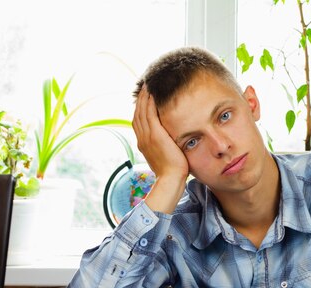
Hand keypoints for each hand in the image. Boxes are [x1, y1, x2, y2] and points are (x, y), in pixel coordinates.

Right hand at [133, 86, 188, 211]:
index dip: (140, 109)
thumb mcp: (166, 157)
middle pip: (138, 114)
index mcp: (143, 143)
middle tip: (144, 87)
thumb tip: (170, 144)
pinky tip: (152, 93)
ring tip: (148, 85)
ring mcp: (147, 136)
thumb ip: (165, 148)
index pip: (139, 122)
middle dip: (140, 100)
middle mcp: (142, 138)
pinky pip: (149, 113)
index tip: (144, 99)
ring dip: (144, 97)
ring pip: (142, 111)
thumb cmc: (173, 172)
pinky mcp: (155, 135)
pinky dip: (149, 102)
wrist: (171, 179)